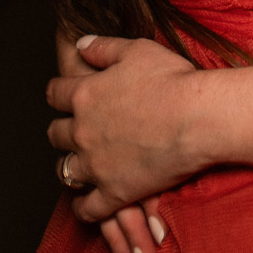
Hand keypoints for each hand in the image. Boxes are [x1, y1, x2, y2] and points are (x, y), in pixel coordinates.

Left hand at [46, 34, 203, 233]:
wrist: (196, 118)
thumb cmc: (172, 80)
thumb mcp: (137, 50)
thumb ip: (103, 47)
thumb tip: (80, 44)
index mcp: (86, 94)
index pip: (55, 93)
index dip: (59, 92)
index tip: (65, 94)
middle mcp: (83, 130)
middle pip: (55, 133)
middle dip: (62, 129)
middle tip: (77, 127)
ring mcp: (96, 165)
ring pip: (64, 170)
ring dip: (69, 165)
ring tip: (80, 162)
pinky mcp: (113, 193)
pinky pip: (86, 208)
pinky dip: (83, 206)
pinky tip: (87, 201)